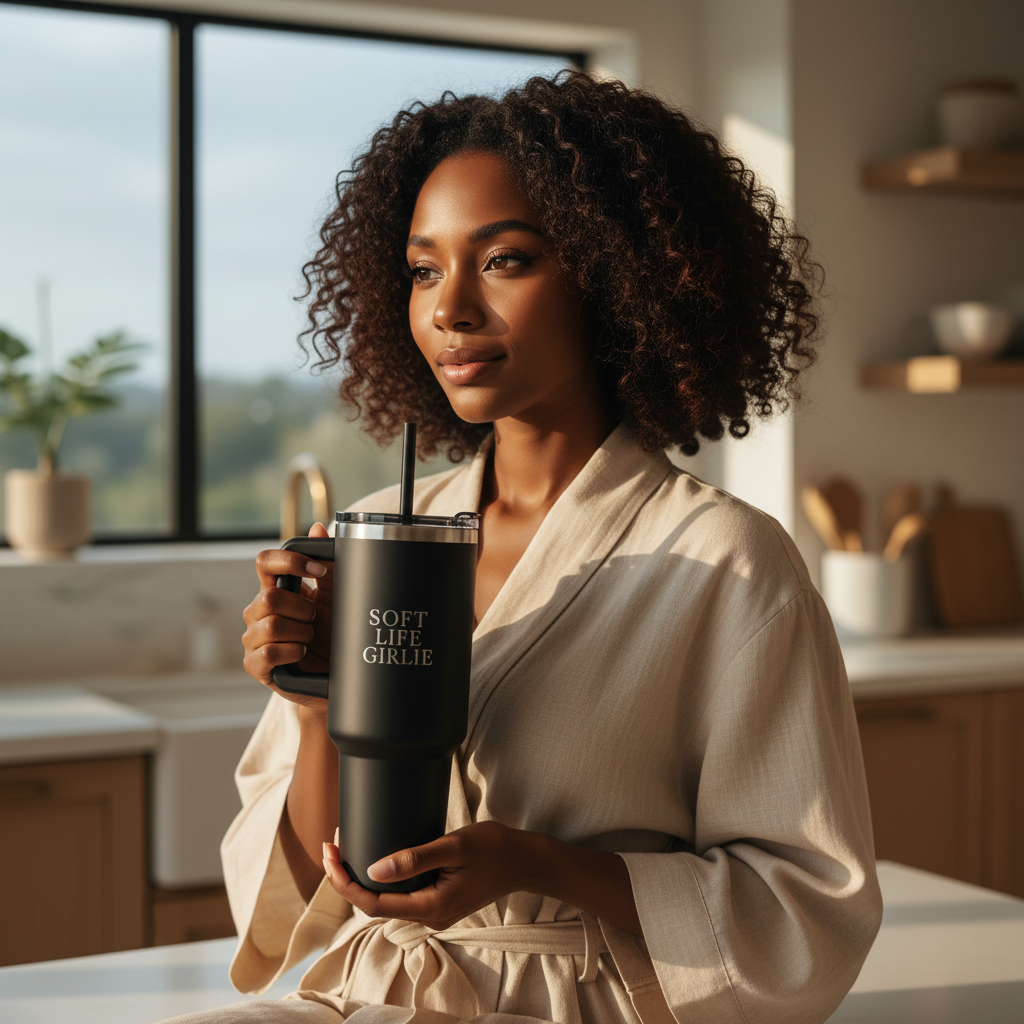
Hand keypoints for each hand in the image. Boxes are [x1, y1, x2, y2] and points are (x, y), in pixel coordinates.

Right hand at [241, 522, 333, 708]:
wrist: (337, 676)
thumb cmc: (333, 634)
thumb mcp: (335, 596)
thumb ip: (327, 565)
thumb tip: (318, 528)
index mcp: (275, 590)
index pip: (265, 562)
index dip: (289, 561)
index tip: (319, 572)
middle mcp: (258, 612)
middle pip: (269, 597)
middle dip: (303, 608)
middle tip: (316, 619)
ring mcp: (253, 639)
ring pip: (271, 625)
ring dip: (301, 632)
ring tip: (310, 640)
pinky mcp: (255, 666)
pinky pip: (268, 652)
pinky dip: (293, 651)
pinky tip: (302, 654)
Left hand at [321, 821, 537, 929]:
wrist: (525, 861)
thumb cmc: (494, 848)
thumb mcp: (454, 846)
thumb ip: (415, 858)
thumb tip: (374, 870)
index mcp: (432, 907)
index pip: (374, 904)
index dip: (345, 883)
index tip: (330, 855)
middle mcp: (430, 916)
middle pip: (375, 904)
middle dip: (347, 878)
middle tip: (332, 846)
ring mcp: (435, 911)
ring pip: (388, 900)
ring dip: (363, 878)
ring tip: (346, 848)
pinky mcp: (439, 900)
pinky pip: (402, 895)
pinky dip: (383, 878)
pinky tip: (376, 857)